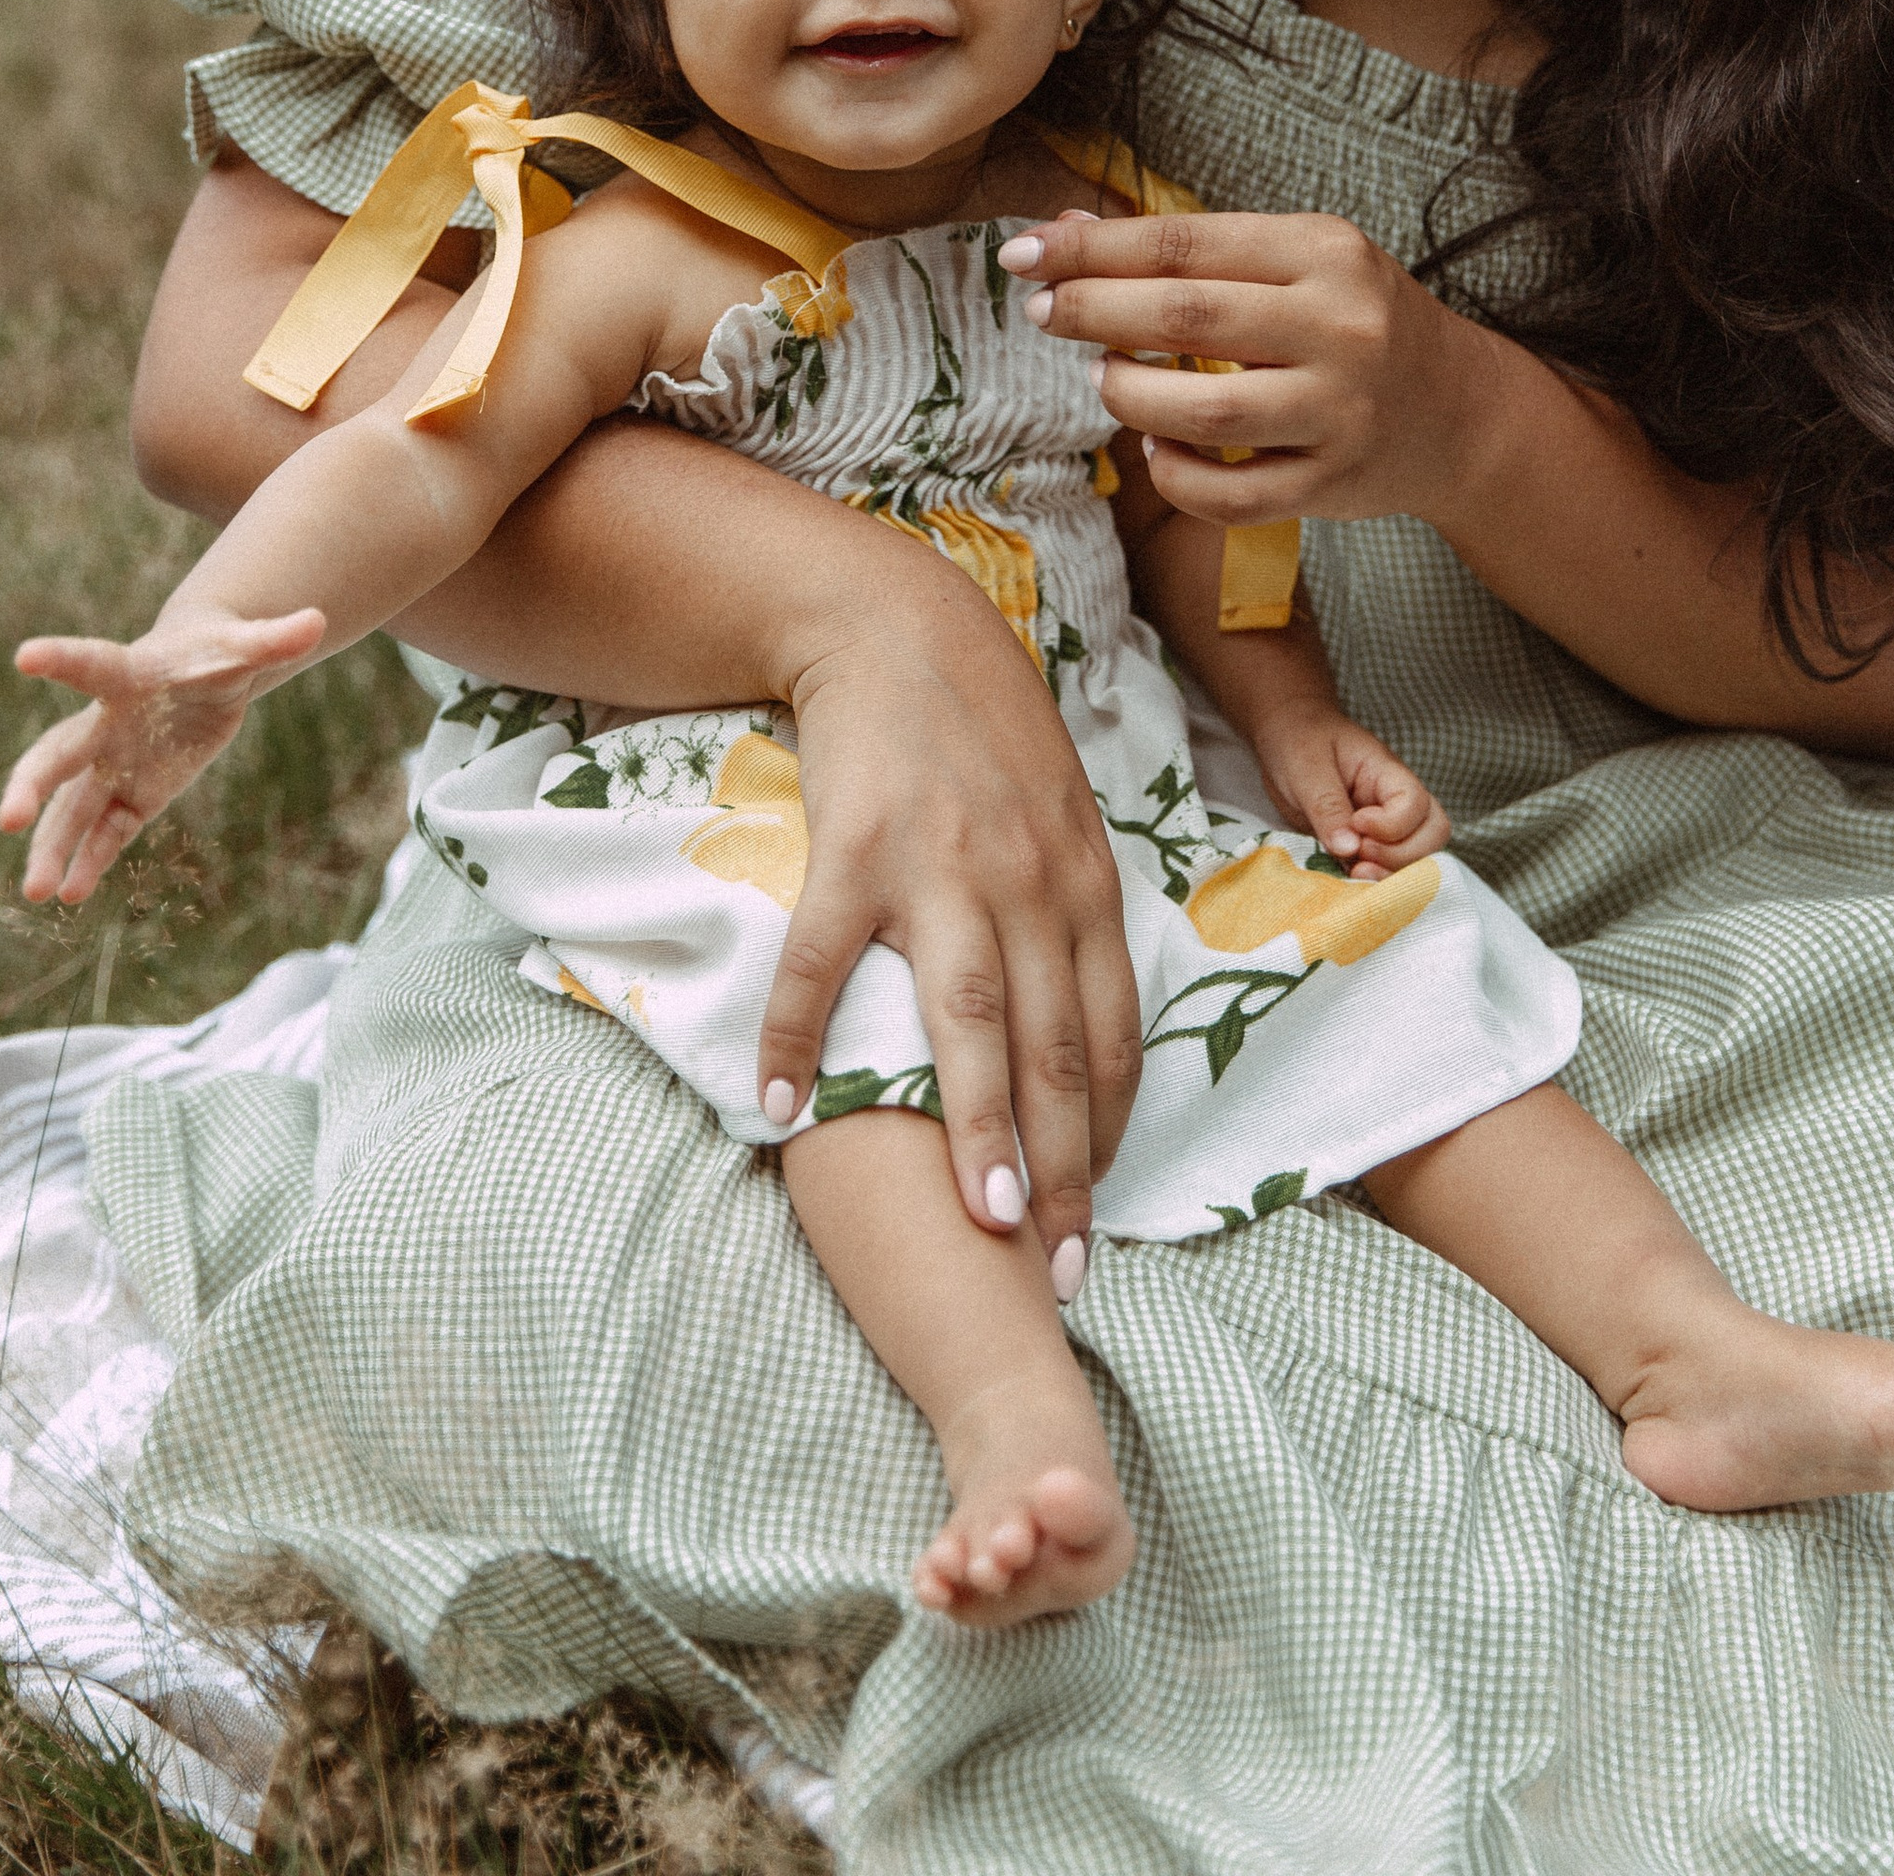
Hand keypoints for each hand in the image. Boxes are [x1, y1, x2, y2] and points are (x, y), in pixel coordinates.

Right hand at [0, 605, 326, 905]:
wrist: (204, 673)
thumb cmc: (217, 650)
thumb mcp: (246, 647)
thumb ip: (274, 639)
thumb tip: (317, 620)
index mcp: (128, 674)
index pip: (92, 664)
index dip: (61, 657)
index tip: (25, 656)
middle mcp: (106, 724)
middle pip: (58, 755)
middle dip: (32, 786)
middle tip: (9, 820)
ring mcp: (113, 764)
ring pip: (73, 809)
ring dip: (53, 848)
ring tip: (36, 894)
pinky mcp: (132, 795)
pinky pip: (106, 832)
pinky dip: (92, 860)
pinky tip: (72, 895)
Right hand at [761, 574, 1143, 1274]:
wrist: (895, 627)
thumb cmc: (982, 735)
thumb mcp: (1061, 818)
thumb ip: (1076, 914)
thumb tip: (1089, 1025)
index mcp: (1084, 883)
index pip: (1111, 1033)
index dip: (1107, 1132)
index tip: (1094, 1215)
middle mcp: (1027, 883)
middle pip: (1055, 1045)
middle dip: (1061, 1165)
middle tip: (1060, 1265)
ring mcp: (941, 866)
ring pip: (970, 1017)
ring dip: (978, 1121)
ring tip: (981, 1217)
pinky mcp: (855, 846)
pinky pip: (825, 960)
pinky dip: (802, 1035)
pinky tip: (783, 1106)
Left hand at [1001, 207, 1491, 529]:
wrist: (1459, 410)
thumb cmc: (1351, 321)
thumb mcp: (1291, 260)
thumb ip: (1187, 251)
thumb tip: (1064, 233)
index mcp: (1324, 252)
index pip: (1183, 244)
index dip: (1091, 249)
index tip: (1023, 254)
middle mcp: (1340, 327)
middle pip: (1186, 316)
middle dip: (1093, 311)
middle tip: (1041, 312)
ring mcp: (1341, 411)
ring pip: (1204, 411)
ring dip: (1131, 392)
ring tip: (1105, 377)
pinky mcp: (1334, 484)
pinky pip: (1230, 494)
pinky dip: (1174, 472)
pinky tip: (1156, 445)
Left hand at [1251, 696, 1448, 877]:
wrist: (1286, 736)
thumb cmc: (1298, 741)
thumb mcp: (1306, 768)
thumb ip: (1328, 807)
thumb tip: (1350, 850)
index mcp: (1387, 773)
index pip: (1416, 805)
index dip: (1392, 825)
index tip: (1357, 824)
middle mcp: (1396, 801)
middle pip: (1433, 835)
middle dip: (1401, 856)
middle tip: (1359, 856)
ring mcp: (1386, 825)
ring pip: (1418, 857)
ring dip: (1391, 874)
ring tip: (1353, 872)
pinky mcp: (1368, 846)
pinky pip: (1387, 868)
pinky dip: (1374, 881)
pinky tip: (1348, 881)